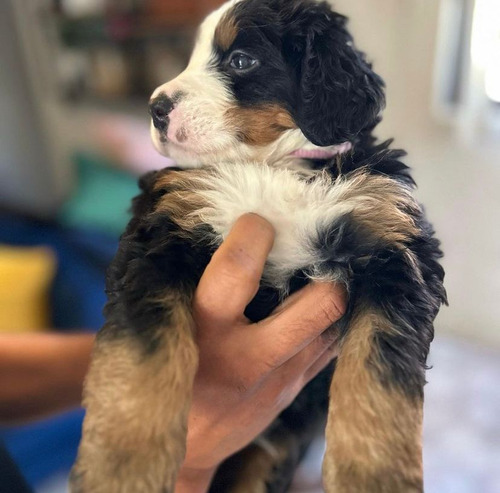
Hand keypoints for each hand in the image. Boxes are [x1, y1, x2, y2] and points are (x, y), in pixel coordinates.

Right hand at [175, 214, 345, 491]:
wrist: (185, 446)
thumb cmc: (169, 373)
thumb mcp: (166, 330)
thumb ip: (184, 288)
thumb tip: (200, 233)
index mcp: (206, 334)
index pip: (236, 270)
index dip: (253, 234)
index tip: (257, 222)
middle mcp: (251, 358)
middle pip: (321, 304)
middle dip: (327, 272)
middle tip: (314, 252)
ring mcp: (282, 379)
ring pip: (335, 324)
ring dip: (333, 293)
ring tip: (321, 272)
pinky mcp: (296, 390)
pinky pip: (330, 346)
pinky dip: (328, 320)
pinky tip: (314, 306)